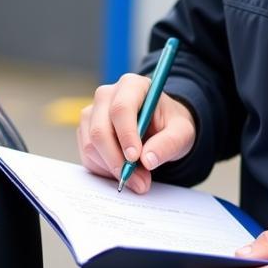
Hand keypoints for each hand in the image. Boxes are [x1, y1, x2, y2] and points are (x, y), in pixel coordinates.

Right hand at [77, 73, 195, 192]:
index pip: (121, 109)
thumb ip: (169, 144)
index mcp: (132, 86)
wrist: (160, 128)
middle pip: (99, 130)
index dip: (126, 135)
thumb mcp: (182, 133)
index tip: (135, 158)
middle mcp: (106, 96)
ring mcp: (92, 113)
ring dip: (113, 169)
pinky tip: (125, 172)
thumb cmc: (170, 125)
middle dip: (117, 160)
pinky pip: (88, 156)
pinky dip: (105, 170)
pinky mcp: (85, 131)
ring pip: (91, 146)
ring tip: (138, 180)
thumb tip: (147, 160)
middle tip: (139, 182)